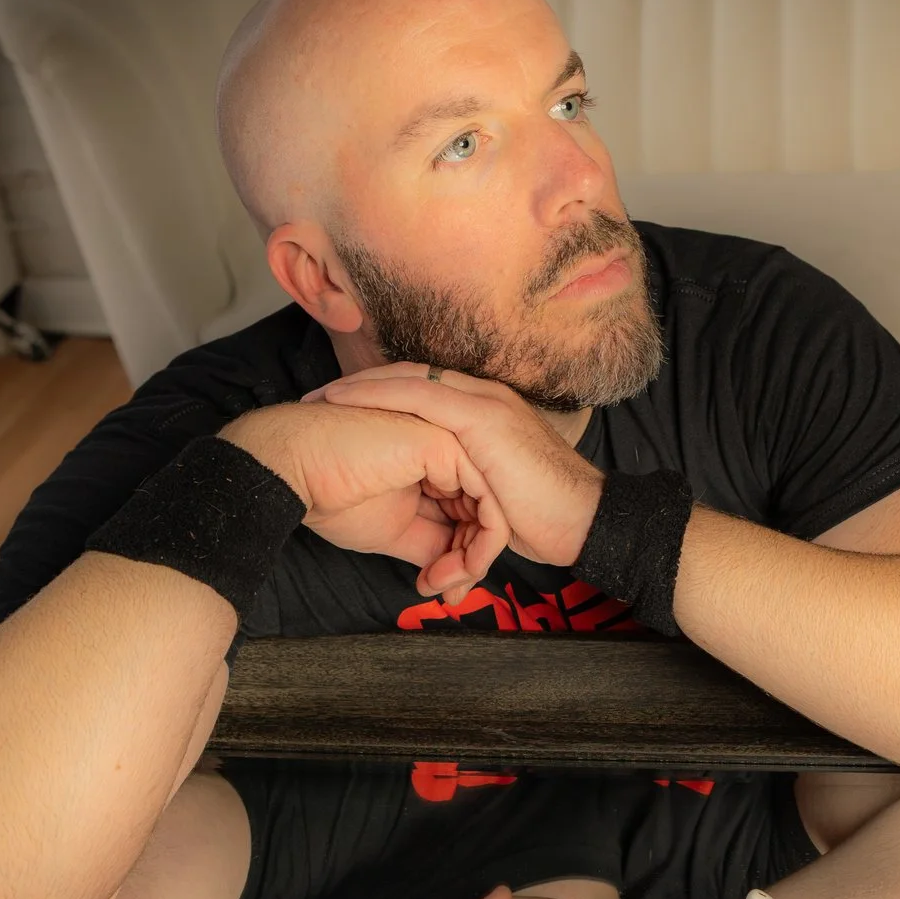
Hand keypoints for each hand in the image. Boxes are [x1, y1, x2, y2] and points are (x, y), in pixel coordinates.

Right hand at [219, 402, 507, 599]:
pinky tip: (449, 570)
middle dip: (471, 563)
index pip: (468, 514)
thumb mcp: (397, 532)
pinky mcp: (452, 449)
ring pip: (494, 513)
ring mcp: (454, 445)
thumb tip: (456, 573)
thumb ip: (433, 546)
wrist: (297, 472)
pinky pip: (489, 508)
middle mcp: (451, 451)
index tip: (442, 591)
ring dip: (473, 561)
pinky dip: (478, 548)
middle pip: (485, 514)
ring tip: (442, 584)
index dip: (463, 557)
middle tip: (447, 595)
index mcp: (435, 464)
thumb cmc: (334, 496)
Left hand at [305, 366, 603, 566]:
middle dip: (359, 386)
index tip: (339, 407)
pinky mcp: (480, 418)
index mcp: (488, 413)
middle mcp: (485, 399)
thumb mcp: (493, 497)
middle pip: (409, 377)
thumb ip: (463, 490)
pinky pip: (417, 397)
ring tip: (319, 399)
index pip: (424, 390)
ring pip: (408, 380)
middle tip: (314, 398)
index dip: (381, 393)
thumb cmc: (546, 518)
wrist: (585, 521)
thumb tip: (435, 514)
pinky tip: (344, 401)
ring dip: (359, 388)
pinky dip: (377, 395)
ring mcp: (484, 404)